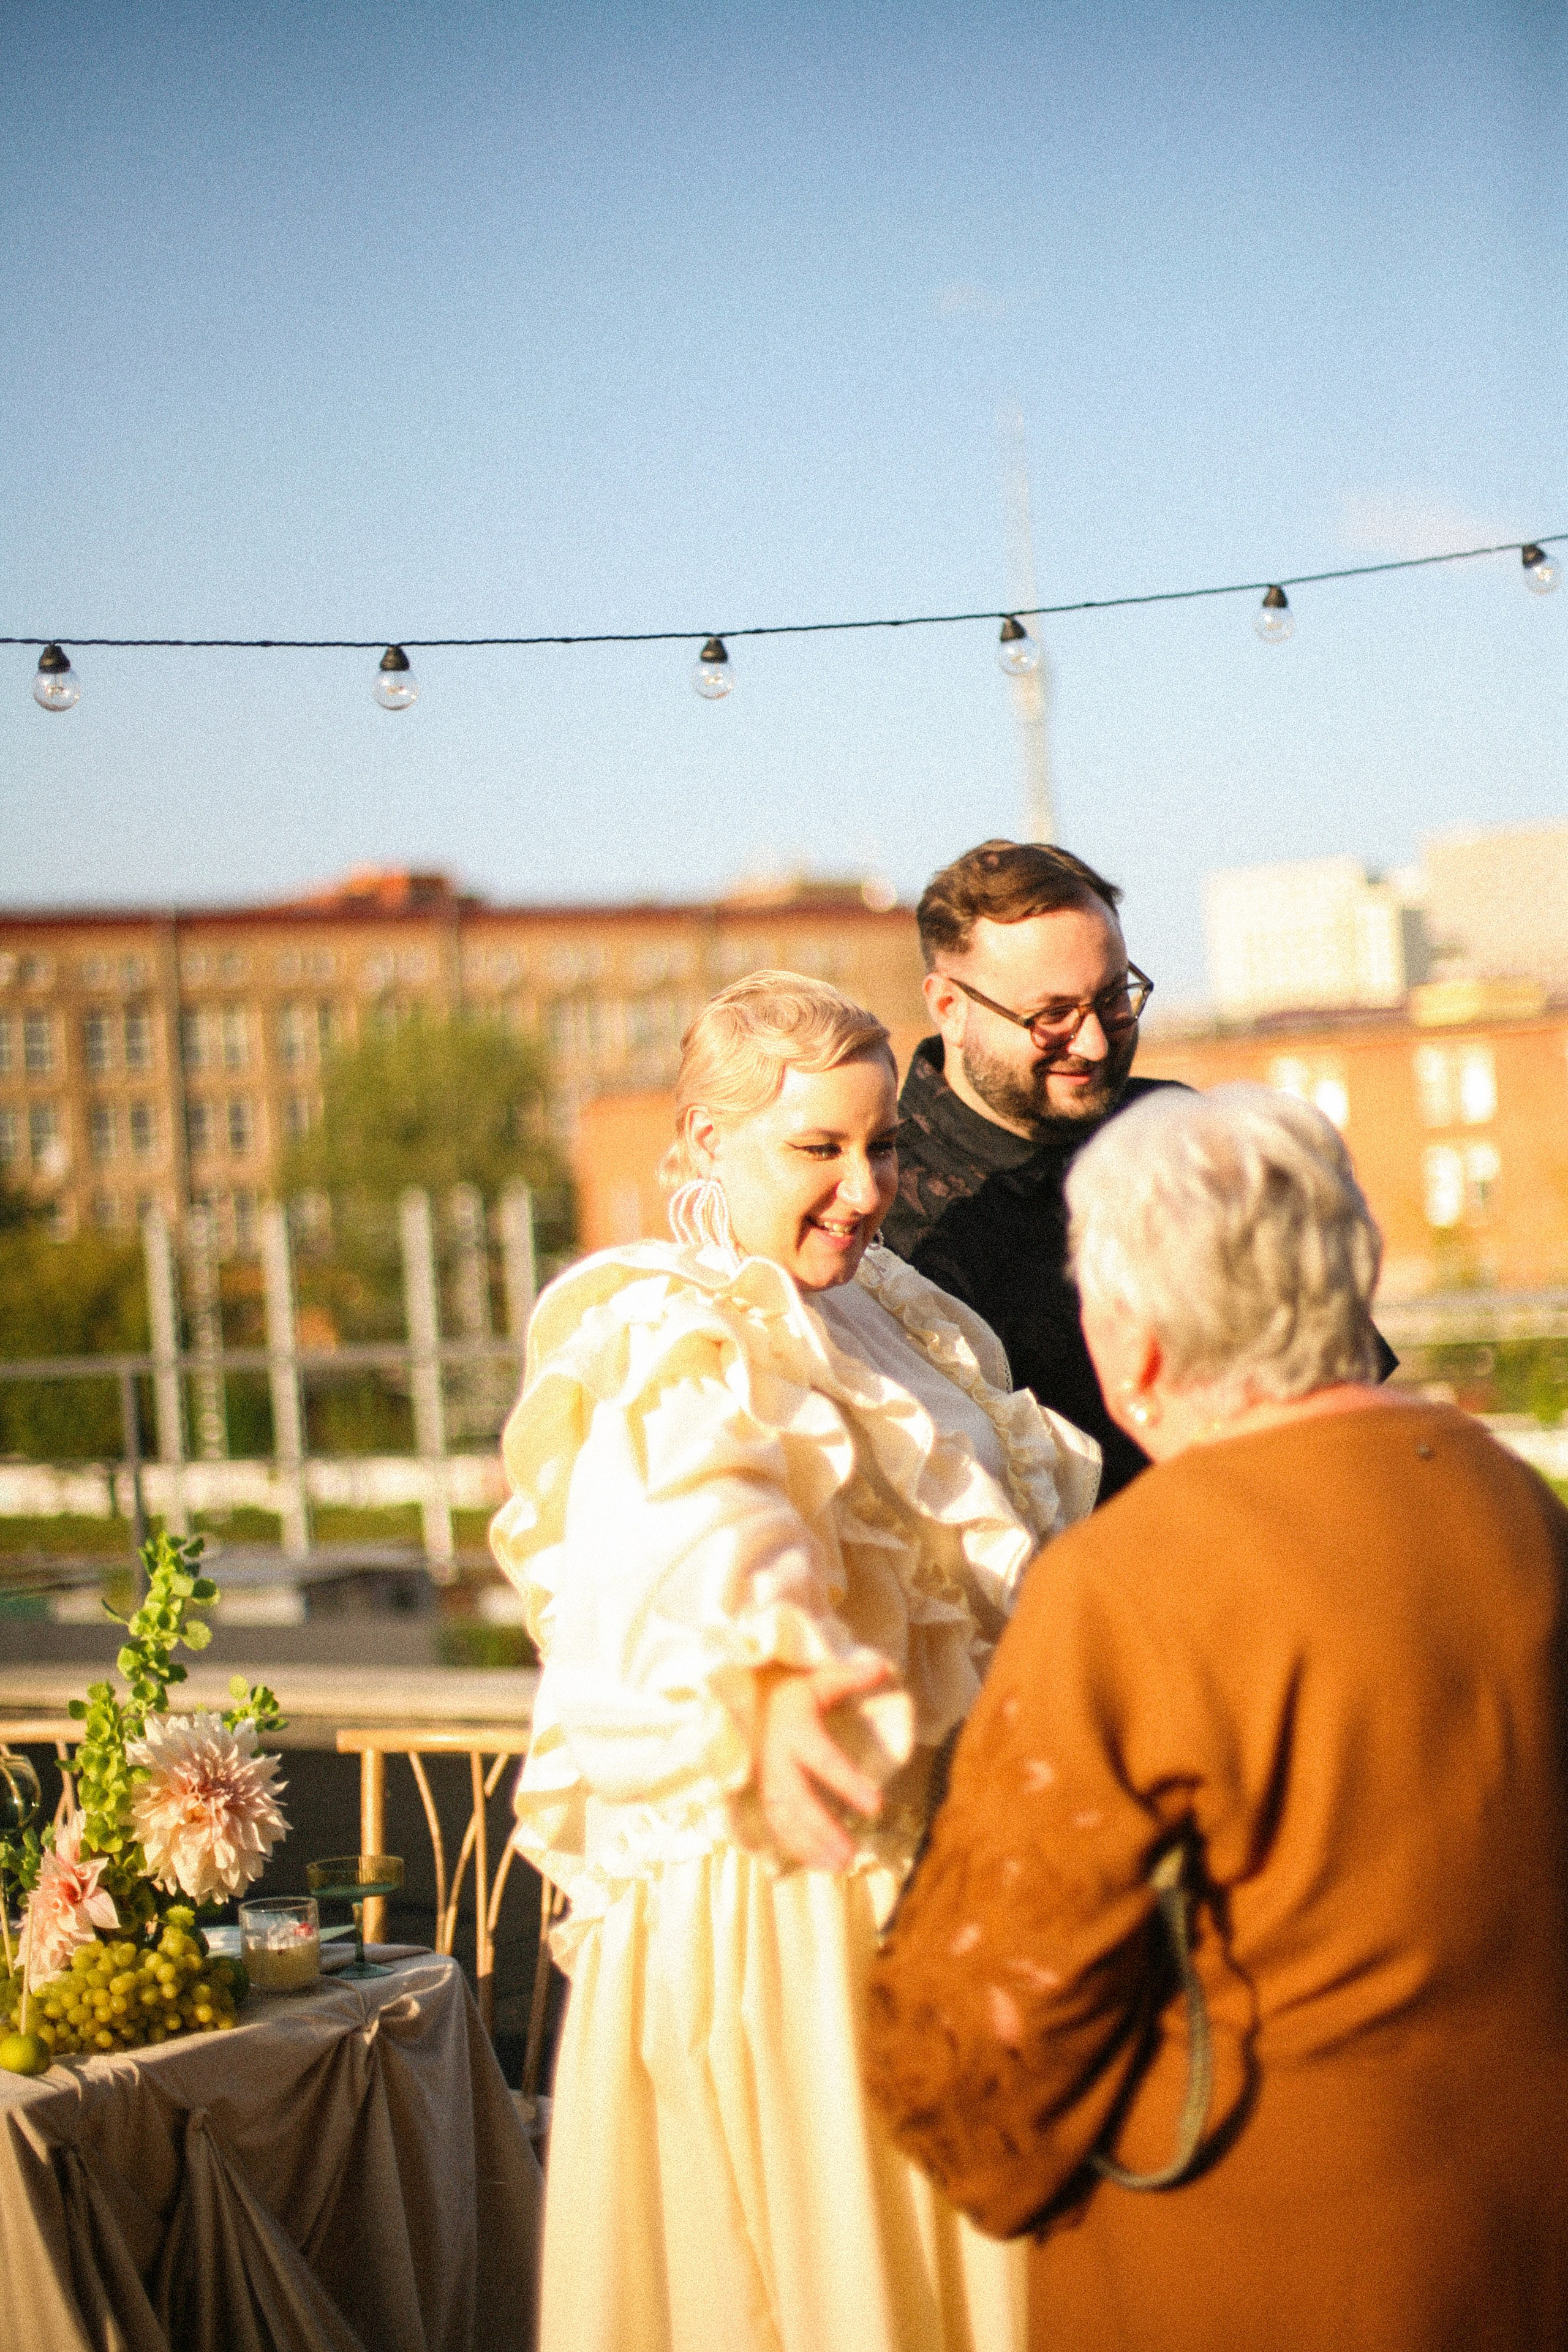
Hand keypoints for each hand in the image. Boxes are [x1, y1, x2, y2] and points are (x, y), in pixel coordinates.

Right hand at [754, 1655, 897, 1871]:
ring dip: (809, 1845)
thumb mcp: (818, 1678)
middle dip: (823, 1830)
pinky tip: (818, 1864)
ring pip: (783, 1817)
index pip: (824, 1760)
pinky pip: (774, 1822)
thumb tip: (883, 1667)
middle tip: (851, 1856)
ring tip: (840, 1867)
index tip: (877, 1806)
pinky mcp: (760, 1789)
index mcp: (795, 1729)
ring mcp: (765, 1777)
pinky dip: (794, 1845)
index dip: (848, 1783)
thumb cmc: (789, 1688)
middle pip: (798, 1800)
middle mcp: (777, 1758)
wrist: (744, 1694)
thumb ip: (849, 1676)